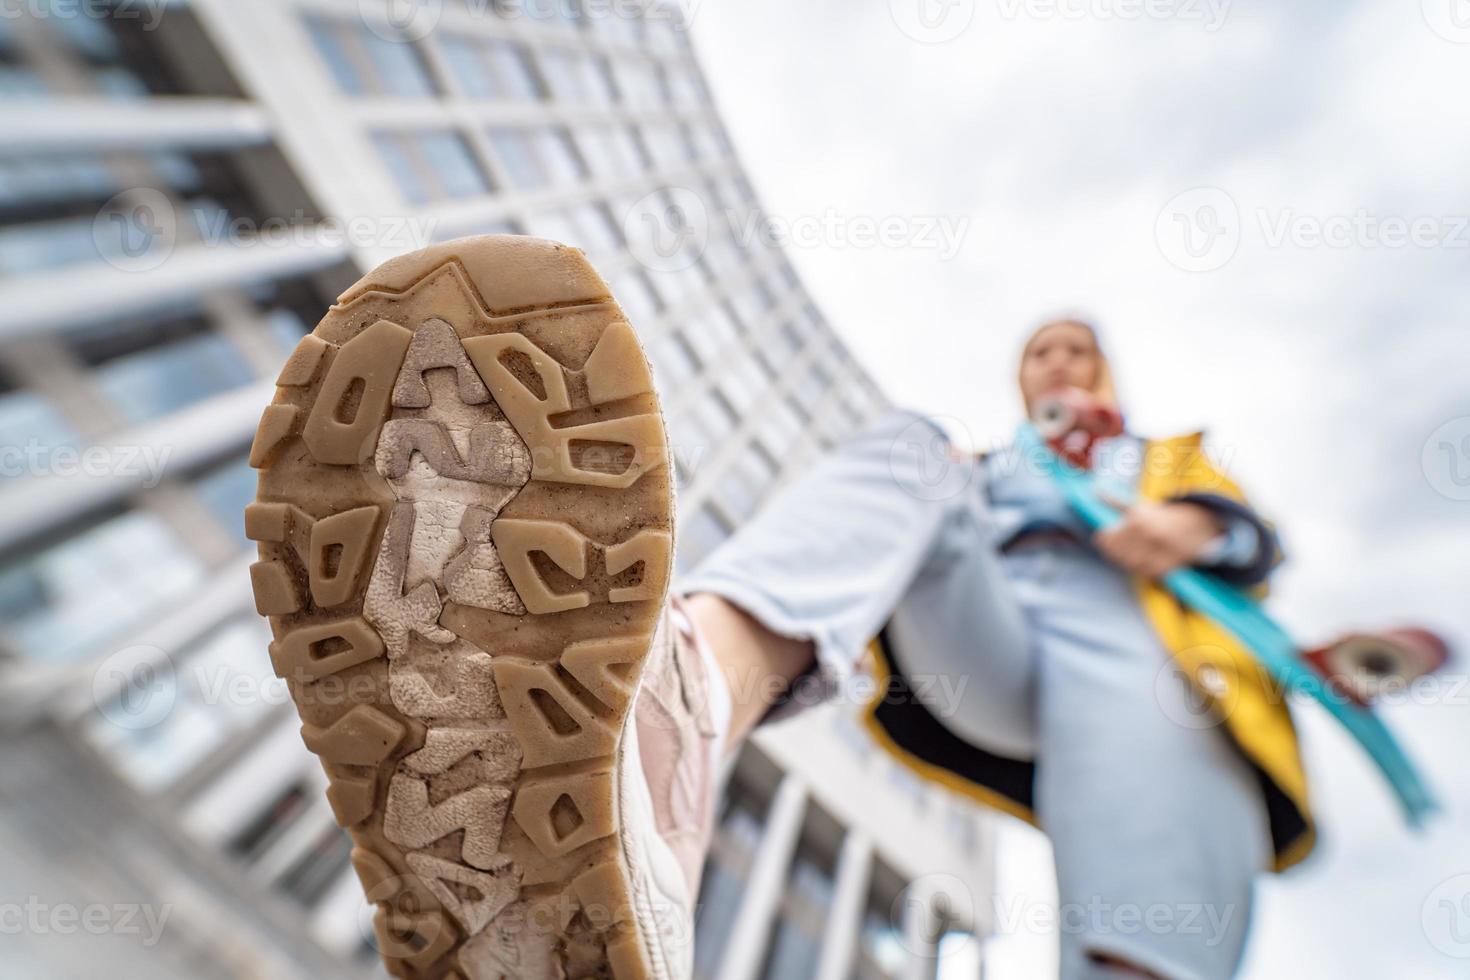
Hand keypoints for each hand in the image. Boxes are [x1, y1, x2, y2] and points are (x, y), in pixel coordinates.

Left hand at [1093, 498, 1223, 578]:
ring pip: (1131, 564)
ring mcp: (1159, 551)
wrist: (1199, 524)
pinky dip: (1142, 568)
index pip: (1107, 538)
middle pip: (1118, 553)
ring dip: (1127, 560)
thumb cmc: (1164, 514)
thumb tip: (1097, 491)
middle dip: (1114, 551)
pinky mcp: (1169, 565)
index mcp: (1138, 520)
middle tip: (1116, 547)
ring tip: (1130, 552)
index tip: (1104, 536)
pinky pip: (1147, 572)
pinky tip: (1142, 560)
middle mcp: (1148, 535)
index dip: (1103, 538)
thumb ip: (1116, 501)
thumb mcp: (1139, 505)